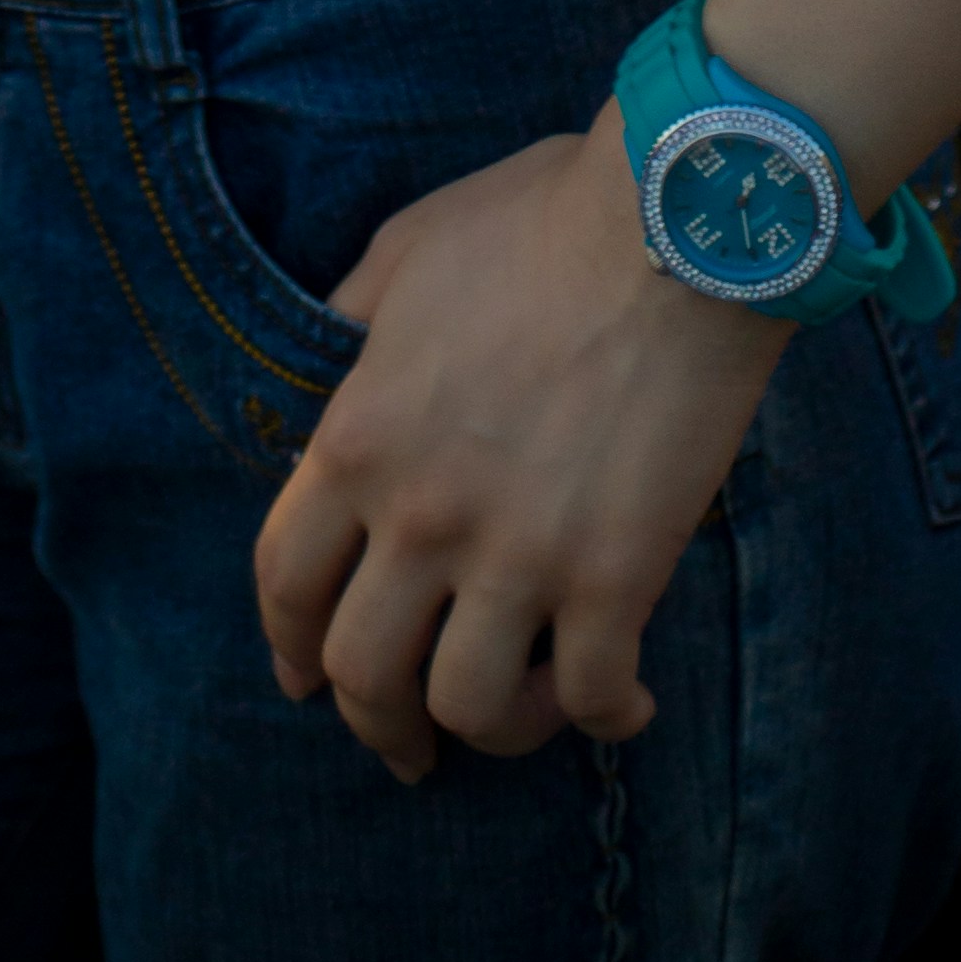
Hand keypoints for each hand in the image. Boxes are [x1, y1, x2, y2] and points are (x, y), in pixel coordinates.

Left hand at [250, 125, 780, 783]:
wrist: (675, 225)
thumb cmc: (544, 219)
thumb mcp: (408, 251)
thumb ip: (352, 321)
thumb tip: (329, 365)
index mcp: (358, 437)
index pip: (285, 582)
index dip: (289, 644)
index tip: (306, 678)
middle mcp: (421, 515)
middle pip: (362, 672)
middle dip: (378, 722)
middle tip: (408, 741)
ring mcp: (518, 554)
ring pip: (466, 708)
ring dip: (490, 728)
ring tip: (523, 711)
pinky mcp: (613, 578)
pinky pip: (590, 695)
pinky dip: (606, 715)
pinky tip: (625, 701)